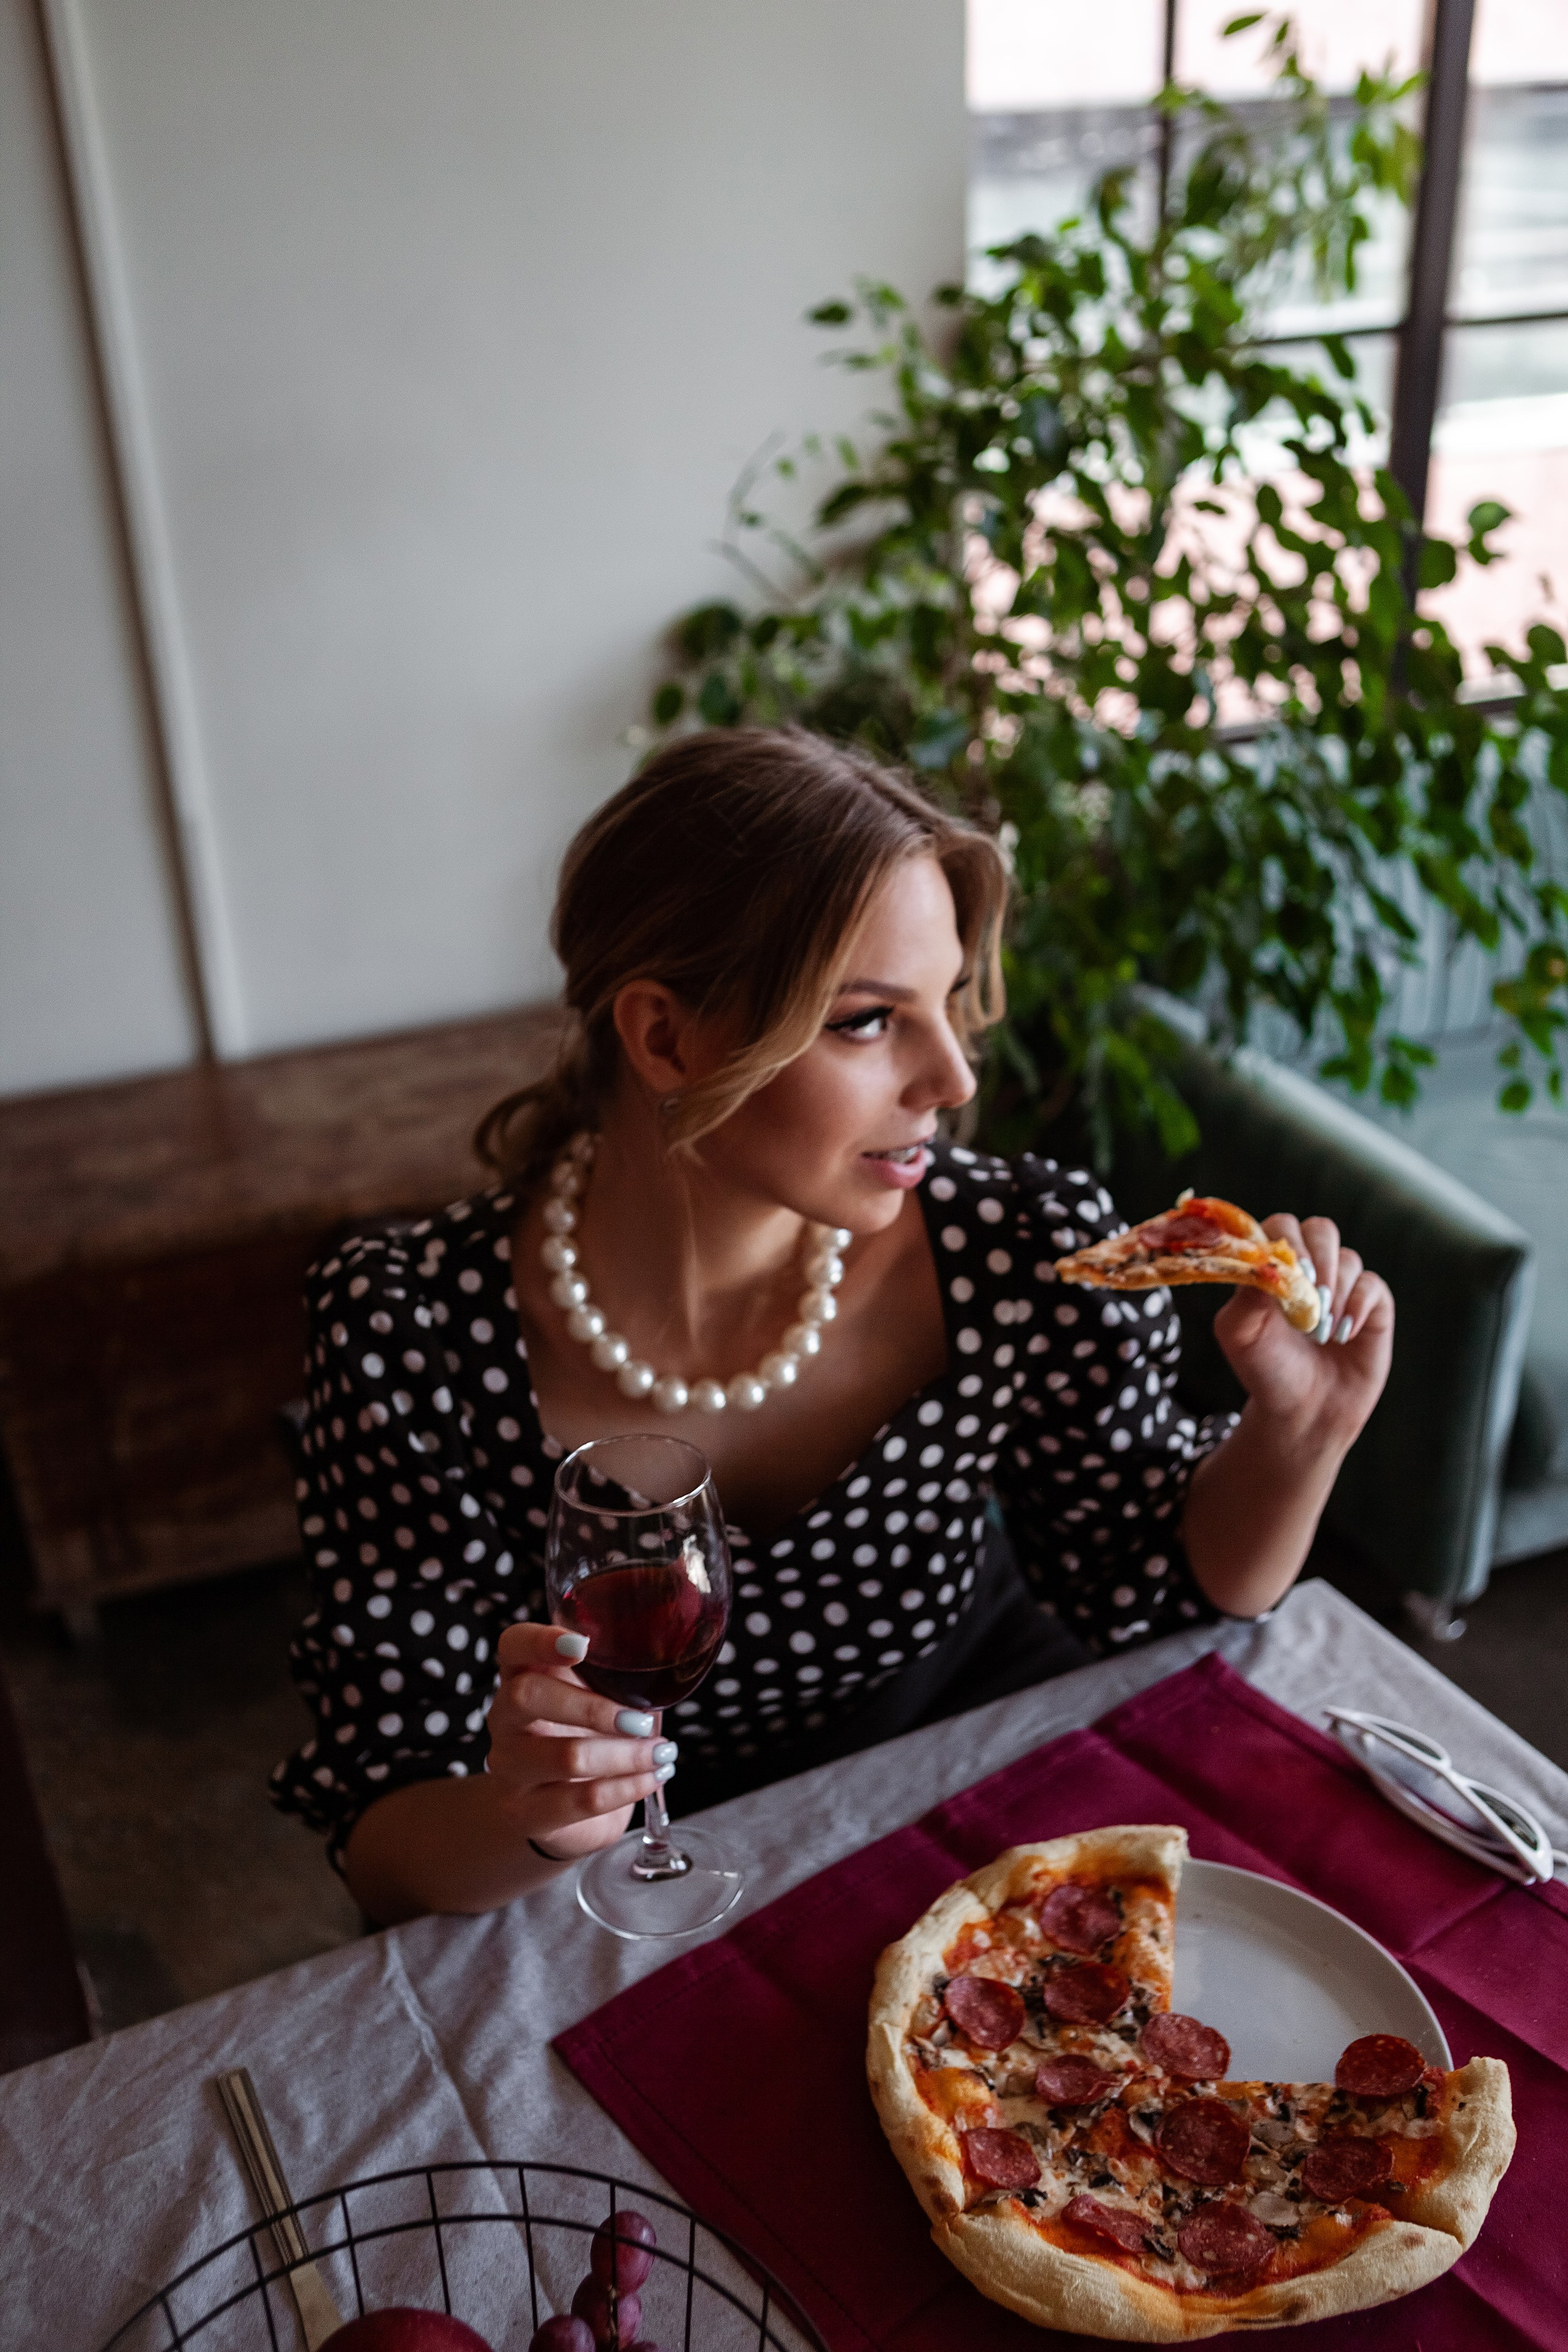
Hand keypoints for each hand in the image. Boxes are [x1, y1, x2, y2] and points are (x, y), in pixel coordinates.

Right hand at [484, 1622, 673, 1860]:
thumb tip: (665, 1674)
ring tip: (661, 1753)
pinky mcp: (524, 1812)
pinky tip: (652, 1778)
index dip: (541, 1640)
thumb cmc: (585, 1741)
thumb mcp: (598, 1703)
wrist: (559, 1818)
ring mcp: (508, 1767)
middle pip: (528, 1696)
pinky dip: (627, 1787)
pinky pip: (581, 1800)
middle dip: (594, 1707)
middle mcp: (504, 1717)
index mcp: (520, 1676)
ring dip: (626, 1755)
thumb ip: (616, 1683)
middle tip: (642, 1721)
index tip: (583, 1645)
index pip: (514, 1645)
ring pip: (565, 1756)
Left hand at [1211, 1213, 1393, 1448]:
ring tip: (1320, 1331)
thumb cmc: (1265, 1369)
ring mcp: (1342, 1285)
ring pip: (1348, 1257)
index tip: (1287, 1270)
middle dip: (1317, 1257)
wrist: (1302, 1410)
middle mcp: (1310, 1268)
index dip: (1286, 1241)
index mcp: (1273, 1267)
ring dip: (1334, 1291)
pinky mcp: (1372, 1306)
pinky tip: (1342, 1334)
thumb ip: (1245, 1296)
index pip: (1280, 1227)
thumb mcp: (1240, 1334)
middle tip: (1310, 1293)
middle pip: (1320, 1229)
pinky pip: (1373, 1285)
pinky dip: (1358, 1304)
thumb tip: (1266, 1262)